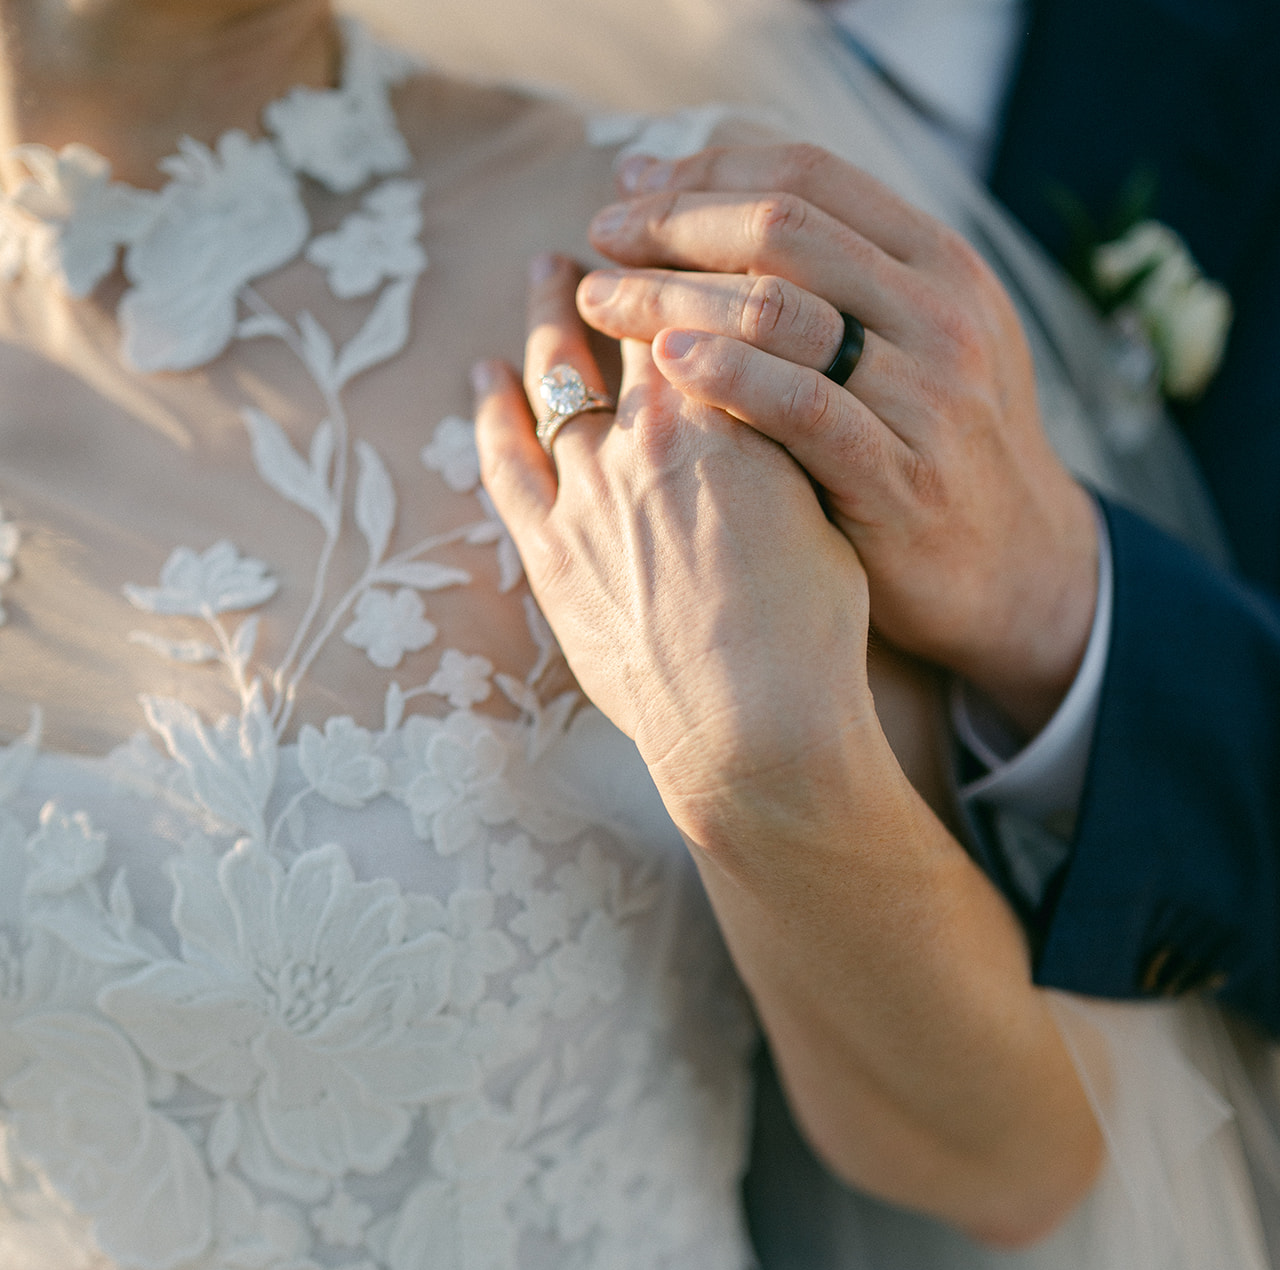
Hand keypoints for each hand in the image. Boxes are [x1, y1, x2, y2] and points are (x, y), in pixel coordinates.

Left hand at [472, 252, 875, 841]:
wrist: (755, 728)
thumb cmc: (813, 631)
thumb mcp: (823, 515)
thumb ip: (783, 443)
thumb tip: (770, 398)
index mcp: (727, 419)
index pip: (699, 308)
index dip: (687, 260)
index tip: (676, 232)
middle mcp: (650, 437)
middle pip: (620, 327)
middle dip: (611, 271)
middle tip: (600, 232)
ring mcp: (589, 494)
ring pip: (554, 380)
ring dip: (544, 320)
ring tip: (542, 275)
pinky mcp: (549, 555)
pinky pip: (506, 463)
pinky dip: (493, 413)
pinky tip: (485, 378)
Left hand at [579, 142, 1100, 735]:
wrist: (1019, 570)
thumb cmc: (939, 448)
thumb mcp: (920, 341)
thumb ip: (846, 279)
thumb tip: (723, 206)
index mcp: (940, 262)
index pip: (807, 179)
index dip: (707, 171)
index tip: (632, 183)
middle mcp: (940, 313)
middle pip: (781, 230)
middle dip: (674, 223)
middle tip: (602, 235)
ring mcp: (925, 394)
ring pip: (779, 310)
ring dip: (672, 295)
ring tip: (600, 297)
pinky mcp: (899, 475)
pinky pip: (802, 407)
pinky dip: (728, 376)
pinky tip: (666, 364)